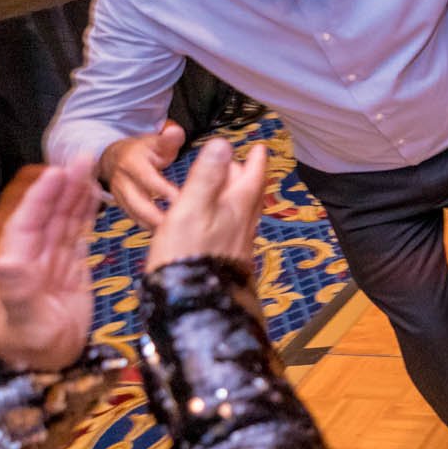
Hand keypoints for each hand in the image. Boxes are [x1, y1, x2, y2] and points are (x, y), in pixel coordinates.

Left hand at [0, 163, 99, 371]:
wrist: (43, 368)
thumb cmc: (29, 347)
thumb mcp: (23, 320)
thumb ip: (16, 290)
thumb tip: (8, 259)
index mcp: (16, 264)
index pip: (28, 222)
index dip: (42, 197)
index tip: (57, 173)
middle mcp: (32, 257)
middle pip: (47, 214)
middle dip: (61, 186)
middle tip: (80, 158)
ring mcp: (51, 262)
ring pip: (63, 220)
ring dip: (74, 194)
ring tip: (88, 167)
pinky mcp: (70, 271)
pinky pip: (76, 235)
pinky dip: (84, 214)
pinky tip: (92, 196)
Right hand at [97, 121, 185, 228]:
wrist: (116, 157)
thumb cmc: (144, 150)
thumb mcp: (155, 142)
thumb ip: (168, 140)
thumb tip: (176, 131)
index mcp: (130, 163)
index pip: (148, 179)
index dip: (164, 190)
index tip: (183, 199)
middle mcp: (121, 181)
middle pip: (138, 203)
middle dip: (157, 216)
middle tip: (180, 225)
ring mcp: (119, 196)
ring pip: (135, 215)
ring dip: (154, 225)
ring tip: (175, 234)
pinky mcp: (122, 207)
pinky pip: (135, 219)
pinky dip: (149, 227)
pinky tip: (167, 234)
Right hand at [146, 138, 267, 271]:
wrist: (194, 303)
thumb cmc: (187, 254)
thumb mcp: (190, 208)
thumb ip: (206, 176)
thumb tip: (224, 144)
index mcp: (236, 208)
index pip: (252, 177)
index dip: (256, 161)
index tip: (260, 148)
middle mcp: (243, 225)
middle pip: (250, 194)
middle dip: (247, 176)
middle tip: (244, 163)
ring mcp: (238, 245)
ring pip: (245, 213)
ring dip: (241, 197)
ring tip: (234, 190)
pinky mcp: (230, 261)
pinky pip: (236, 230)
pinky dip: (233, 218)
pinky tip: (224, 227)